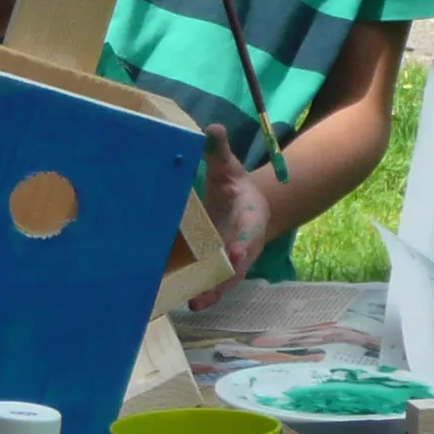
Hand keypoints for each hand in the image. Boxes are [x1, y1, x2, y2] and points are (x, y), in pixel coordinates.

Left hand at [194, 125, 270, 308]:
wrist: (245, 205)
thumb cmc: (234, 184)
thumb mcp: (228, 167)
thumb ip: (219, 151)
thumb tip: (212, 129)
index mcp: (249, 218)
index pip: (248, 233)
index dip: (243, 245)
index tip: (235, 255)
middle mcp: (244, 244)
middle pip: (239, 266)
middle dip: (225, 280)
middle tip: (208, 294)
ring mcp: (232, 260)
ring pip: (225, 281)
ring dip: (212, 293)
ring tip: (194, 304)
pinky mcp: (218, 268)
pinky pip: (212, 283)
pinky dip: (202, 293)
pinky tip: (183, 301)